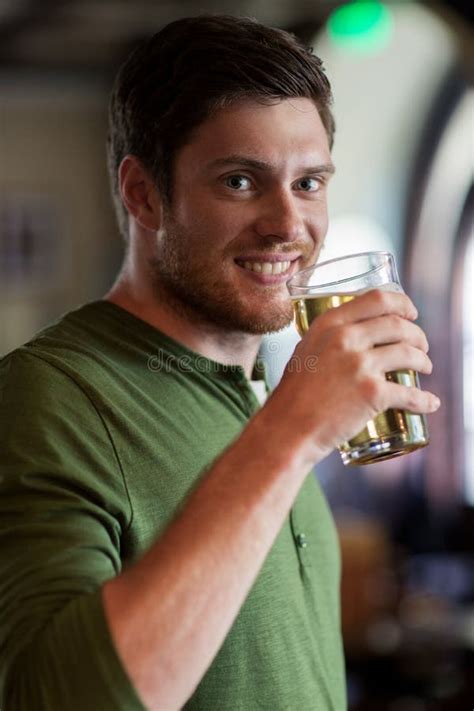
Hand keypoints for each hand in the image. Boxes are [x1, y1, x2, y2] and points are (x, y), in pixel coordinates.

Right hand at [272, 288, 439, 458]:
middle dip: (418, 335)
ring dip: (424, 361)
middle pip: (397, 325)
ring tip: (425, 368)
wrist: (287, 429)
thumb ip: (328, 339)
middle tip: (422, 346)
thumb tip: (353, 336)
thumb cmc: (293, 395)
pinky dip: (424, 400)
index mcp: (329, 323)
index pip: (377, 299)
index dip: (402, 303)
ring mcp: (360, 364)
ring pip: (408, 353)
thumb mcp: (305, 351)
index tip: (411, 314)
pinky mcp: (371, 393)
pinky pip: (409, 393)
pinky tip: (430, 403)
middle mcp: (345, 338)